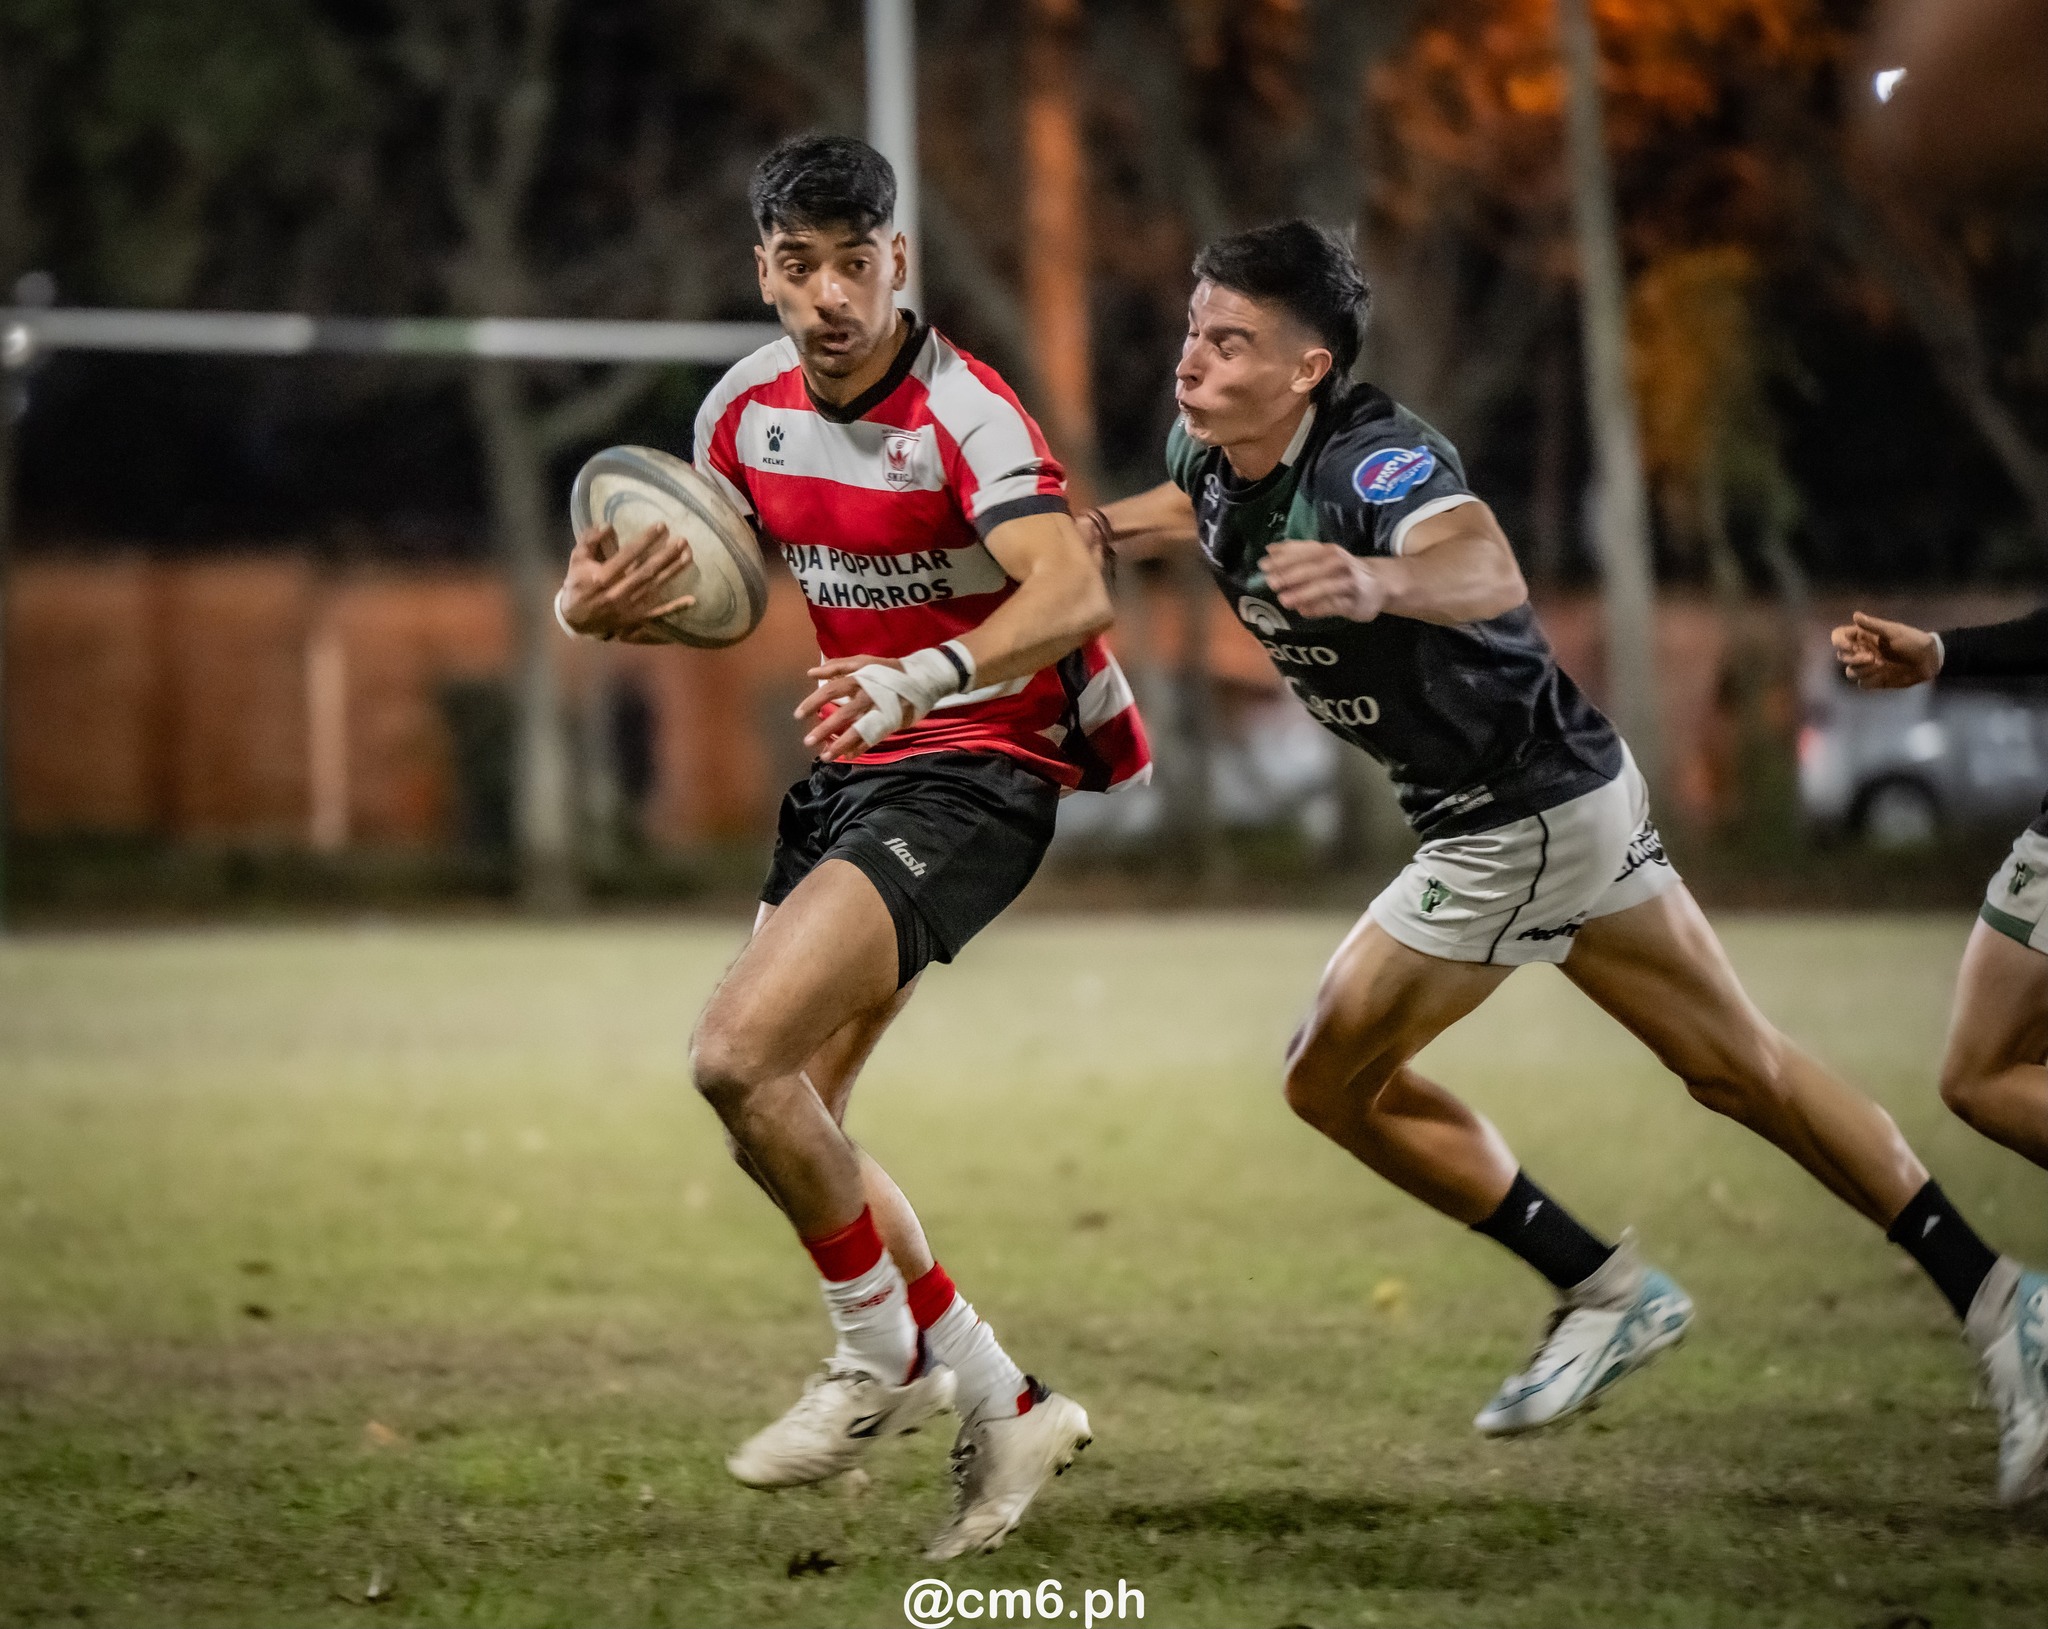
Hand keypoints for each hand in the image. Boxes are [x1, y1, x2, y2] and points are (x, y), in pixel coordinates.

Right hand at [557, 521, 694, 639]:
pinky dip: (675, 608)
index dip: (645, 541)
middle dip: (666, 555)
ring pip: (655, 588)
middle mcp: (617, 593)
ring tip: (689, 556)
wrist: (576, 620)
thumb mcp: (577, 559)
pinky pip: (658, 614)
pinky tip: (692, 600)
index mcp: (602, 577)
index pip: (627, 555)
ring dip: (673, 572)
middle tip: (683, 540)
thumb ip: (590, 540)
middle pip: (646, 571)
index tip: (662, 526)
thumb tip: (608, 525)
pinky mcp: (636, 619)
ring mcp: (628, 608)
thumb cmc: (578, 584)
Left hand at [794, 655, 905, 760]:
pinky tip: (847, 756)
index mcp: (858, 679)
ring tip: (825, 757)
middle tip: (808, 742)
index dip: (813, 703)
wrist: (921, 678)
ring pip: (858, 730)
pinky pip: (872, 738)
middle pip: (843, 714)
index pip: (830, 691)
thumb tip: (810, 673)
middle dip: (824, 729)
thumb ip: (836, 666)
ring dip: (840, 745)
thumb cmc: (886, 670)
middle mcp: (867, 695)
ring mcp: (880, 711)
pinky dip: (859, 748)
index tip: (798, 715)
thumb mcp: (862, 661)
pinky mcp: (890, 723)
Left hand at [1259, 540, 1388, 621]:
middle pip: (1313, 568)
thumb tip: (1270, 550)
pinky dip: (1318, 609)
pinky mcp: (1354, 603)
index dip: (1284, 556)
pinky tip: (1303, 611)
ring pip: (1324, 587)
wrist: (1382, 583)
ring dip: (1303, 593)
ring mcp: (1348, 583)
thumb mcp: (1324, 557)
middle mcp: (1339, 564)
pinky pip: (1334, 606)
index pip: (1305, 551)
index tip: (1264, 564)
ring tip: (1284, 600)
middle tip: (1271, 582)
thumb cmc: (1344, 570)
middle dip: (1291, 574)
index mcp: (1329, 551)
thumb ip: (1299, 552)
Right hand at [1831, 611, 1939, 688]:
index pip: (1839, 637)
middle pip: (1842, 656)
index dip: (1839, 642)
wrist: (1929, 659)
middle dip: (1854, 659)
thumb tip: (1855, 615)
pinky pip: (1862, 684)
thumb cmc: (1912, 641)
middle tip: (1873, 658)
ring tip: (1882, 665)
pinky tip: (1883, 674)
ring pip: (1850, 672)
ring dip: (1863, 670)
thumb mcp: (1894, 631)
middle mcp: (1861, 651)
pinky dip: (1869, 679)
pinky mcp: (1874, 680)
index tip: (1851, 647)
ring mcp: (1867, 667)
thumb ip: (1873, 625)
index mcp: (1863, 637)